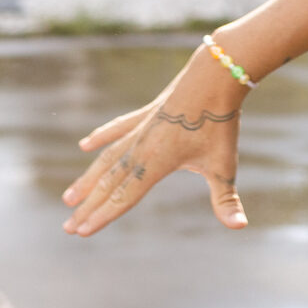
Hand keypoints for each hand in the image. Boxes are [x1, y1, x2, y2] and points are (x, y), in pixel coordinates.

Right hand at [61, 53, 247, 236]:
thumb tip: (240, 225)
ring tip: (69, 196)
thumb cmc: (220, 122)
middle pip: (109, 183)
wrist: (214, 76)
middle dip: (88, 207)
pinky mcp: (146, 114)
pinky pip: (118, 128)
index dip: (102, 215)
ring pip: (108, 159)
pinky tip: (85, 144)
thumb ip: (226, 198)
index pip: (124, 196)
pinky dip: (102, 136)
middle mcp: (141, 148)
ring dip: (88, 179)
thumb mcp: (224, 164)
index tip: (81, 231)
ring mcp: (141, 129)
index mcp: (156, 163)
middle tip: (67, 228)